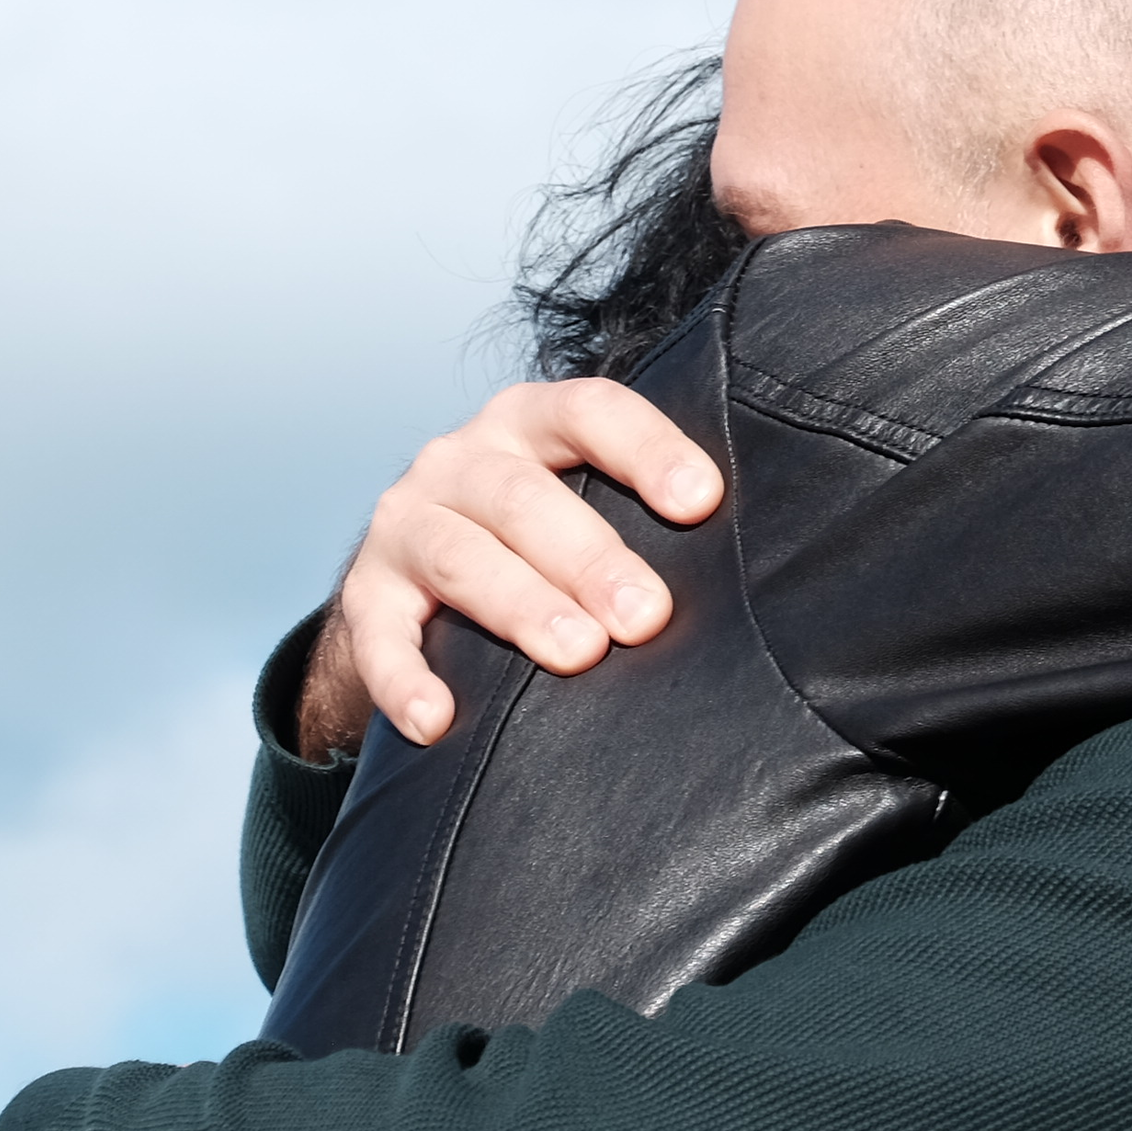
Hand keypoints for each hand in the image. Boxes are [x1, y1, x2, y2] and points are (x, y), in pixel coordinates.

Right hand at [296, 378, 727, 754]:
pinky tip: (437, 720)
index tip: (702, 500)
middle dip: (589, 555)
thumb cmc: (540, 542)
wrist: (413, 583)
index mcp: (531, 422)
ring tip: (578, 654)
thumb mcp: (583, 503)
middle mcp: (462, 459)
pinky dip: (404, 679)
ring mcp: (405, 524)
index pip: (590, 410)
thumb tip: (766, 567)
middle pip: (523, 496)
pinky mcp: (365, 596)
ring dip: (521, 606)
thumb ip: (649, 519)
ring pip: (460, 556)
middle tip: (646, 615)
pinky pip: (378, 637)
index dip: (646, 449)